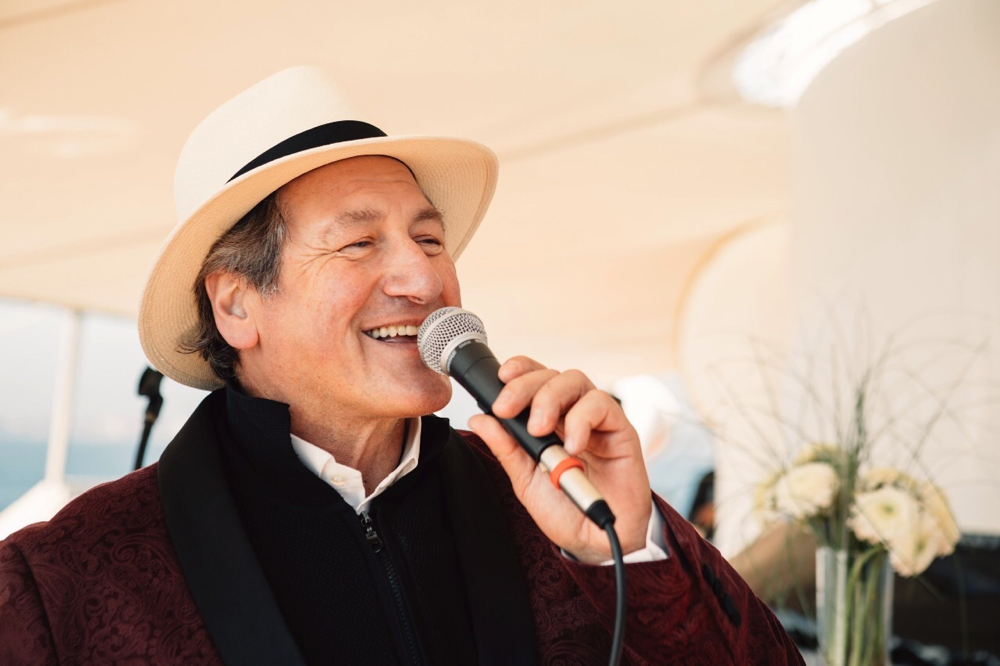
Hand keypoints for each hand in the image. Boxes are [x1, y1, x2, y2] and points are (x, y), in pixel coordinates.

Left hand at [467, 356, 651, 563]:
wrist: (597, 540)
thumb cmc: (565, 508)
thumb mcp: (526, 479)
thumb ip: (506, 448)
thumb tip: (480, 419)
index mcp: (548, 419)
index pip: (534, 378)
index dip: (519, 370)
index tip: (500, 378)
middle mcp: (571, 413)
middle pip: (551, 375)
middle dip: (524, 387)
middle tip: (507, 409)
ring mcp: (596, 420)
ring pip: (575, 381)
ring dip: (550, 399)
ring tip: (539, 430)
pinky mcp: (620, 430)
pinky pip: (602, 405)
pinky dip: (582, 420)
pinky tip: (572, 446)